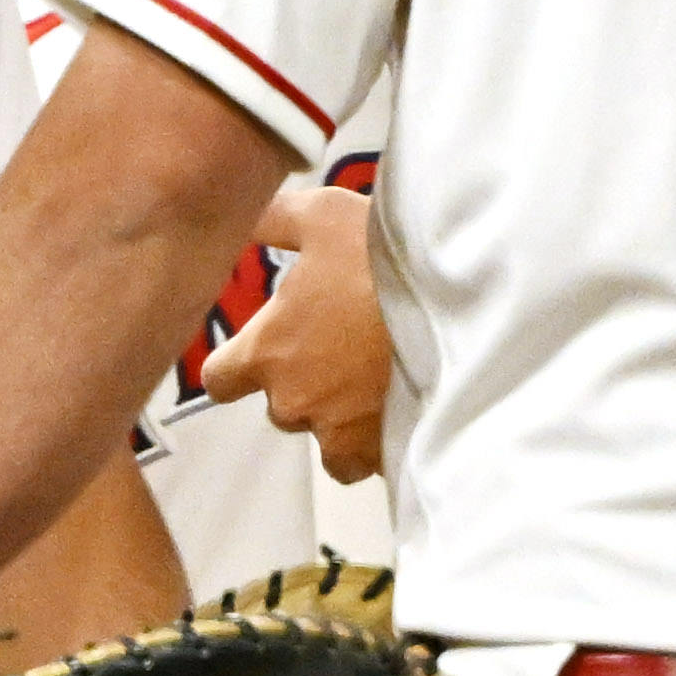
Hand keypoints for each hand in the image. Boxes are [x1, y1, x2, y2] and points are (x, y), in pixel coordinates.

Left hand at [195, 185, 390, 484]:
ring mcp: (339, 431)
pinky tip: (399, 405)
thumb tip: (240, 216)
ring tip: (372, 384)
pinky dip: (378, 440)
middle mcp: (293, 401)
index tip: (264, 347)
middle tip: (340, 347)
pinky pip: (369, 459)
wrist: (457, 303)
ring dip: (339, 419)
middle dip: (301, 385)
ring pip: (325, 441)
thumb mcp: (322, 217)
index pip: (218, 380)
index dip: (236, 364)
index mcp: (266, 352)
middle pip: (279, 407)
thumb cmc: (381, 259)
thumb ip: (272, 221)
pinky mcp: (382, 449)